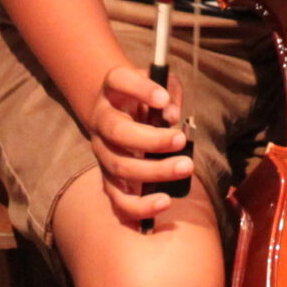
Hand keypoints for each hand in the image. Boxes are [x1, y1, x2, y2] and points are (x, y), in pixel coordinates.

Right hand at [82, 63, 193, 225]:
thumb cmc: (148, 98)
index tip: (163, 98)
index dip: (141, 89)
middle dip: (151, 139)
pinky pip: (118, 198)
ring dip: (153, 171)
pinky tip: (164, 201)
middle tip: (180, 139)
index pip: (120, 81)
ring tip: (185, 167)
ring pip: (119, 167)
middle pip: (117, 131)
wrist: (119, 111)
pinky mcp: (109, 179)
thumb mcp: (162, 85)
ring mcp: (102, 152)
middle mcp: (102, 120)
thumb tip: (171, 116)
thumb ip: (170, 94)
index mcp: (113, 90)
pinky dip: (140, 205)